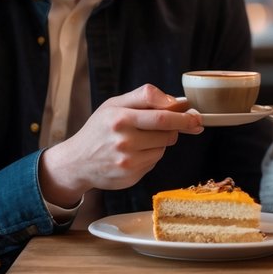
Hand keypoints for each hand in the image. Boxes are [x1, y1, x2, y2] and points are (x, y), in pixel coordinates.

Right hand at [39, 84, 202, 206]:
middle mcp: (124, 139)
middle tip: (195, 124)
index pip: (161, 113)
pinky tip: (136, 152)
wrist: (77, 162)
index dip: (182, 112)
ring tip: (144, 137)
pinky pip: (154, 161)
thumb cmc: (99, 129)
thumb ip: (144, 97)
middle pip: (168, 131)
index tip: (194, 112)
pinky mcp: (131, 175)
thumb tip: (176, 102)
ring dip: (163, 140)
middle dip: (184, 126)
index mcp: (120, 117)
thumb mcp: (114, 105)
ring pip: (163, 146)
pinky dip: (152, 154)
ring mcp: (128, 160)